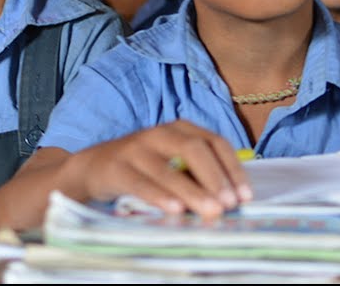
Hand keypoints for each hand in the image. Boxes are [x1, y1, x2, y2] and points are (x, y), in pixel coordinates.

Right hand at [71, 120, 252, 219]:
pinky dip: (160, 196)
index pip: (215, 142)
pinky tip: (175, 210)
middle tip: (230, 205)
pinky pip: (141, 182)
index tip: (245, 196)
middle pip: (194, 149)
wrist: (94, 167)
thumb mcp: (173, 162)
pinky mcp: (116, 167)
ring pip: (168, 169)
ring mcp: (136, 148)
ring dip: (193, 192)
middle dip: (216, 178)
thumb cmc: (144, 168)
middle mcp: (160, 133)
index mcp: (181, 128)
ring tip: (211, 211)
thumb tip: (231, 199)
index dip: (233, 169)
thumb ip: (198, 174)